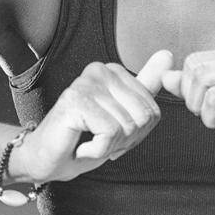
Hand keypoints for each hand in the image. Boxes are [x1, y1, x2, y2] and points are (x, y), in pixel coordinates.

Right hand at [21, 51, 171, 182]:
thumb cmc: (83, 139)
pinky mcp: (76, 101)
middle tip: (98, 141)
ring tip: (88, 143)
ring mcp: (86, 84)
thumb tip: (169, 54)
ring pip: (127, 127)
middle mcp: (100, 70)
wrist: (46, 160)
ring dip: (109, 147)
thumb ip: (145, 86)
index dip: (136, 135)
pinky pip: (110, 133)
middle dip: (125, 141)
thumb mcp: (122, 115)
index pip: (152, 111)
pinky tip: (80, 147)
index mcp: (114, 71)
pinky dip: (97, 150)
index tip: (111, 135)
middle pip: (143, 118)